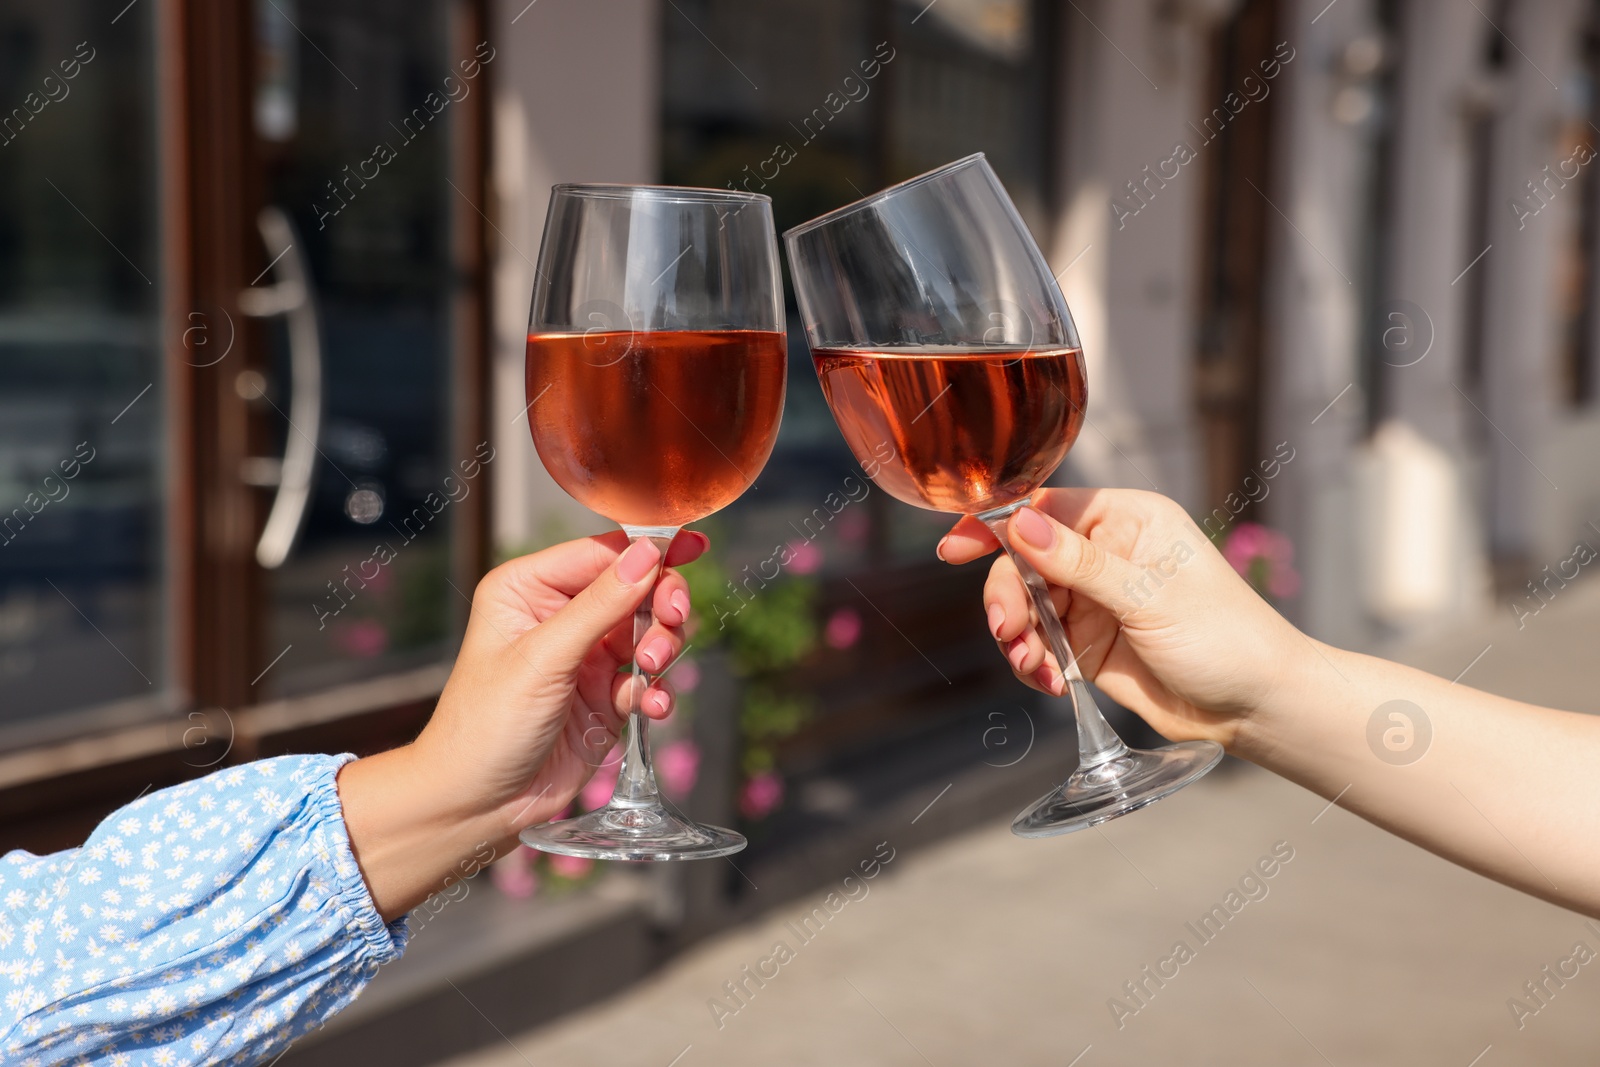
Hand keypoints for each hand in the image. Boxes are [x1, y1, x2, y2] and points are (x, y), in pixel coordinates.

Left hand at [339, 531, 704, 917]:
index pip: (601, 553)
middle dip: (661, 604)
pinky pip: (648, 680)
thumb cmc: (485, 726)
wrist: (478, 805)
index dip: (648, 551)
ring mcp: (585, 657)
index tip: (690, 549)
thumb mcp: (542, 658)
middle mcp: (559, 616)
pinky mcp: (605, 697)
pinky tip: (651, 708)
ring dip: (662, 649)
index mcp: (528, 588)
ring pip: (649, 632)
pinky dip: (656, 691)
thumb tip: (648, 554)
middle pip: (635, 588)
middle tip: (672, 622)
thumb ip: (599, 605)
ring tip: (651, 673)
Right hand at [937, 488, 1310, 749]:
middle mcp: (1105, 554)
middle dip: (1008, 598)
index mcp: (1126, 520)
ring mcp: (1094, 601)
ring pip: (1025, 607)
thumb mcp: (1148, 596)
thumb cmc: (1225, 638)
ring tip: (1034, 668)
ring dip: (1018, 638)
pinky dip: (1033, 663)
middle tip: (1008, 633)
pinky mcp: (1088, 645)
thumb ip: (1078, 562)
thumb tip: (1017, 523)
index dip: (996, 525)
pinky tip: (1050, 682)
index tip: (955, 547)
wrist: (1256, 707)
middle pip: (1023, 562)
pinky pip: (1039, 645)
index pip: (1045, 507)